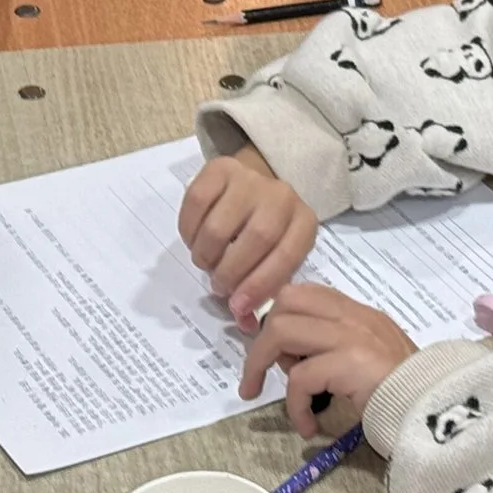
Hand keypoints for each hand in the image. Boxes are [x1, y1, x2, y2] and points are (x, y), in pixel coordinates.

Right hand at [178, 150, 318, 321]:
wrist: (258, 183)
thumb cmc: (268, 232)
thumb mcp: (276, 259)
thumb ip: (263, 291)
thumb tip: (244, 325)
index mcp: (303, 223)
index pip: (284, 258)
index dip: (259, 287)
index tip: (237, 307)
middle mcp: (281, 196)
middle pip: (254, 240)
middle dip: (230, 273)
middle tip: (219, 287)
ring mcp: (249, 178)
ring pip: (219, 226)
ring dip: (207, 255)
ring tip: (207, 263)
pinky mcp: (219, 167)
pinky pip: (195, 202)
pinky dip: (189, 231)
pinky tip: (195, 240)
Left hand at [237, 284, 417, 434]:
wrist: (441, 411)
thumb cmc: (407, 394)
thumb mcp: (370, 359)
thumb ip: (336, 348)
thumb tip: (292, 359)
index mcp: (358, 313)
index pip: (305, 292)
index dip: (277, 313)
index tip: (269, 345)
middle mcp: (353, 316)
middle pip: (285, 302)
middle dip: (262, 337)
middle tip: (259, 373)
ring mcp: (352, 336)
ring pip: (282, 331)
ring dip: (261, 364)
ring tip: (262, 394)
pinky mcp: (350, 363)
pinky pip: (300, 378)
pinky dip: (294, 406)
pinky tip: (307, 427)